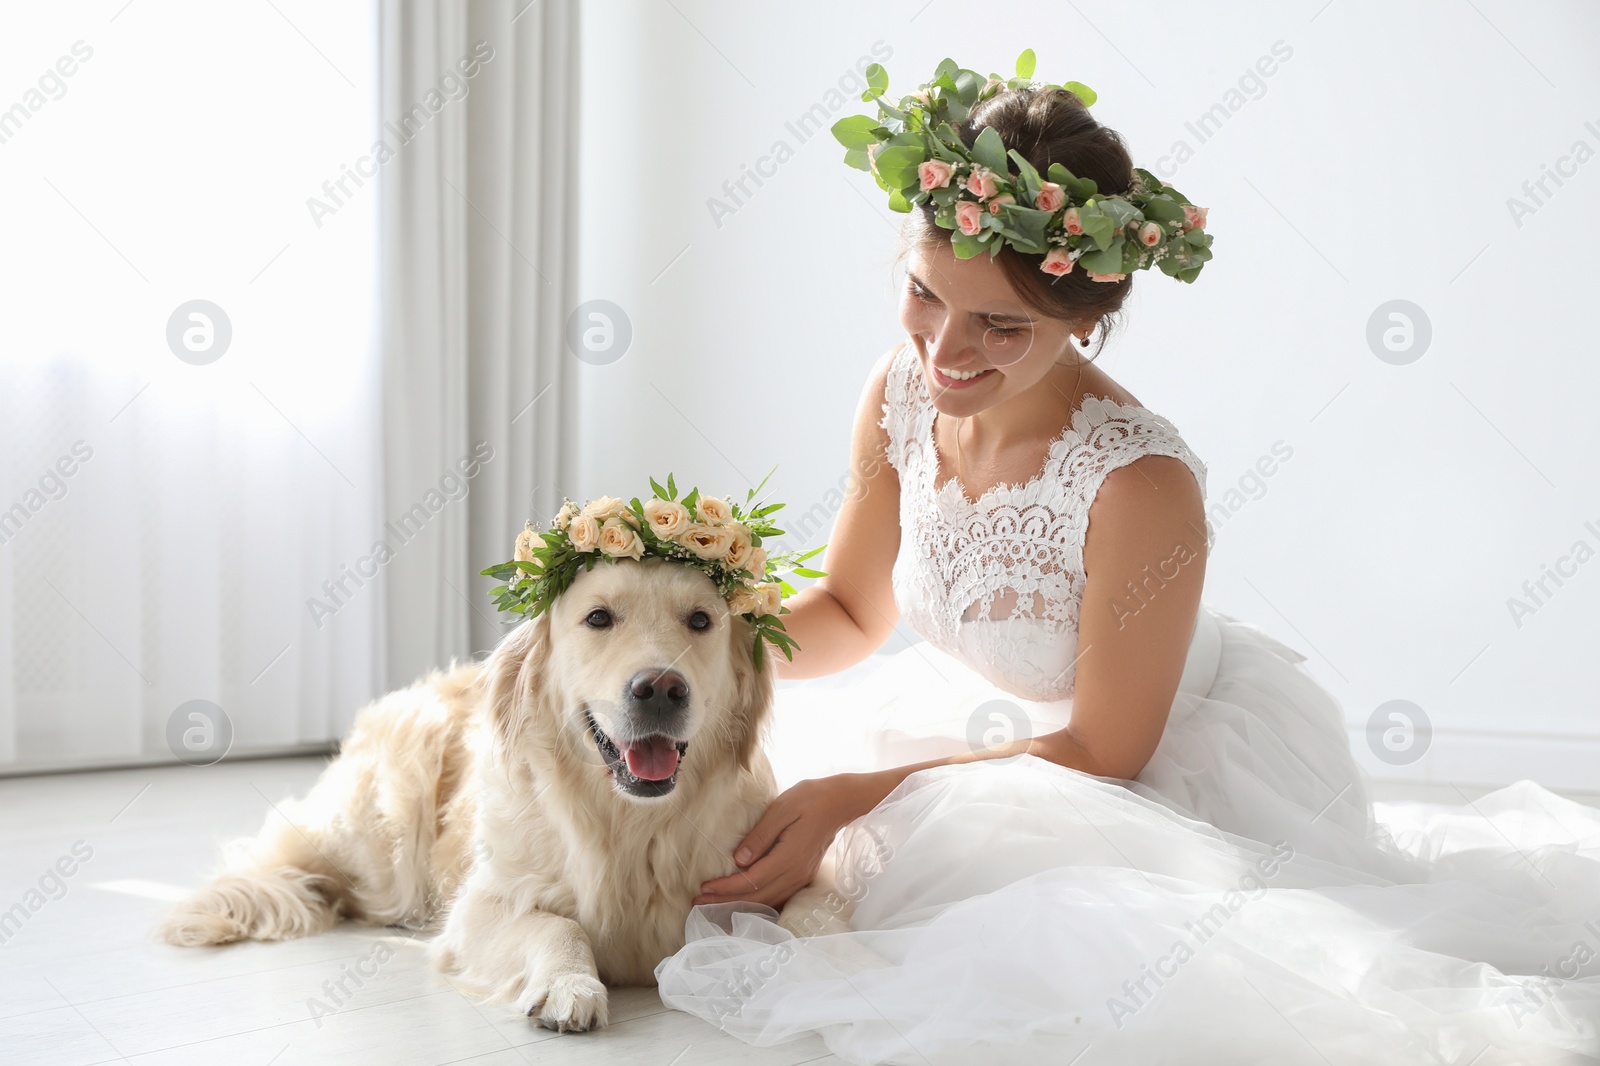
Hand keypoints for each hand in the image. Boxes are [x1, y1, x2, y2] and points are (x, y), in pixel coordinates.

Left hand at [693, 773, 880, 908]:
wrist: (841, 802)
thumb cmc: (811, 799)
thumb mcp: (782, 808)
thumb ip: (760, 835)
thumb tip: (739, 860)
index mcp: (789, 857)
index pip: (751, 880)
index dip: (726, 888)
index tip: (703, 888)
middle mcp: (796, 874)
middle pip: (757, 897)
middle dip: (726, 902)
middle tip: (698, 904)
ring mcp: (801, 877)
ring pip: (767, 900)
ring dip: (740, 905)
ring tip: (714, 905)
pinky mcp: (803, 875)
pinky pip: (777, 895)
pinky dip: (757, 901)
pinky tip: (742, 900)